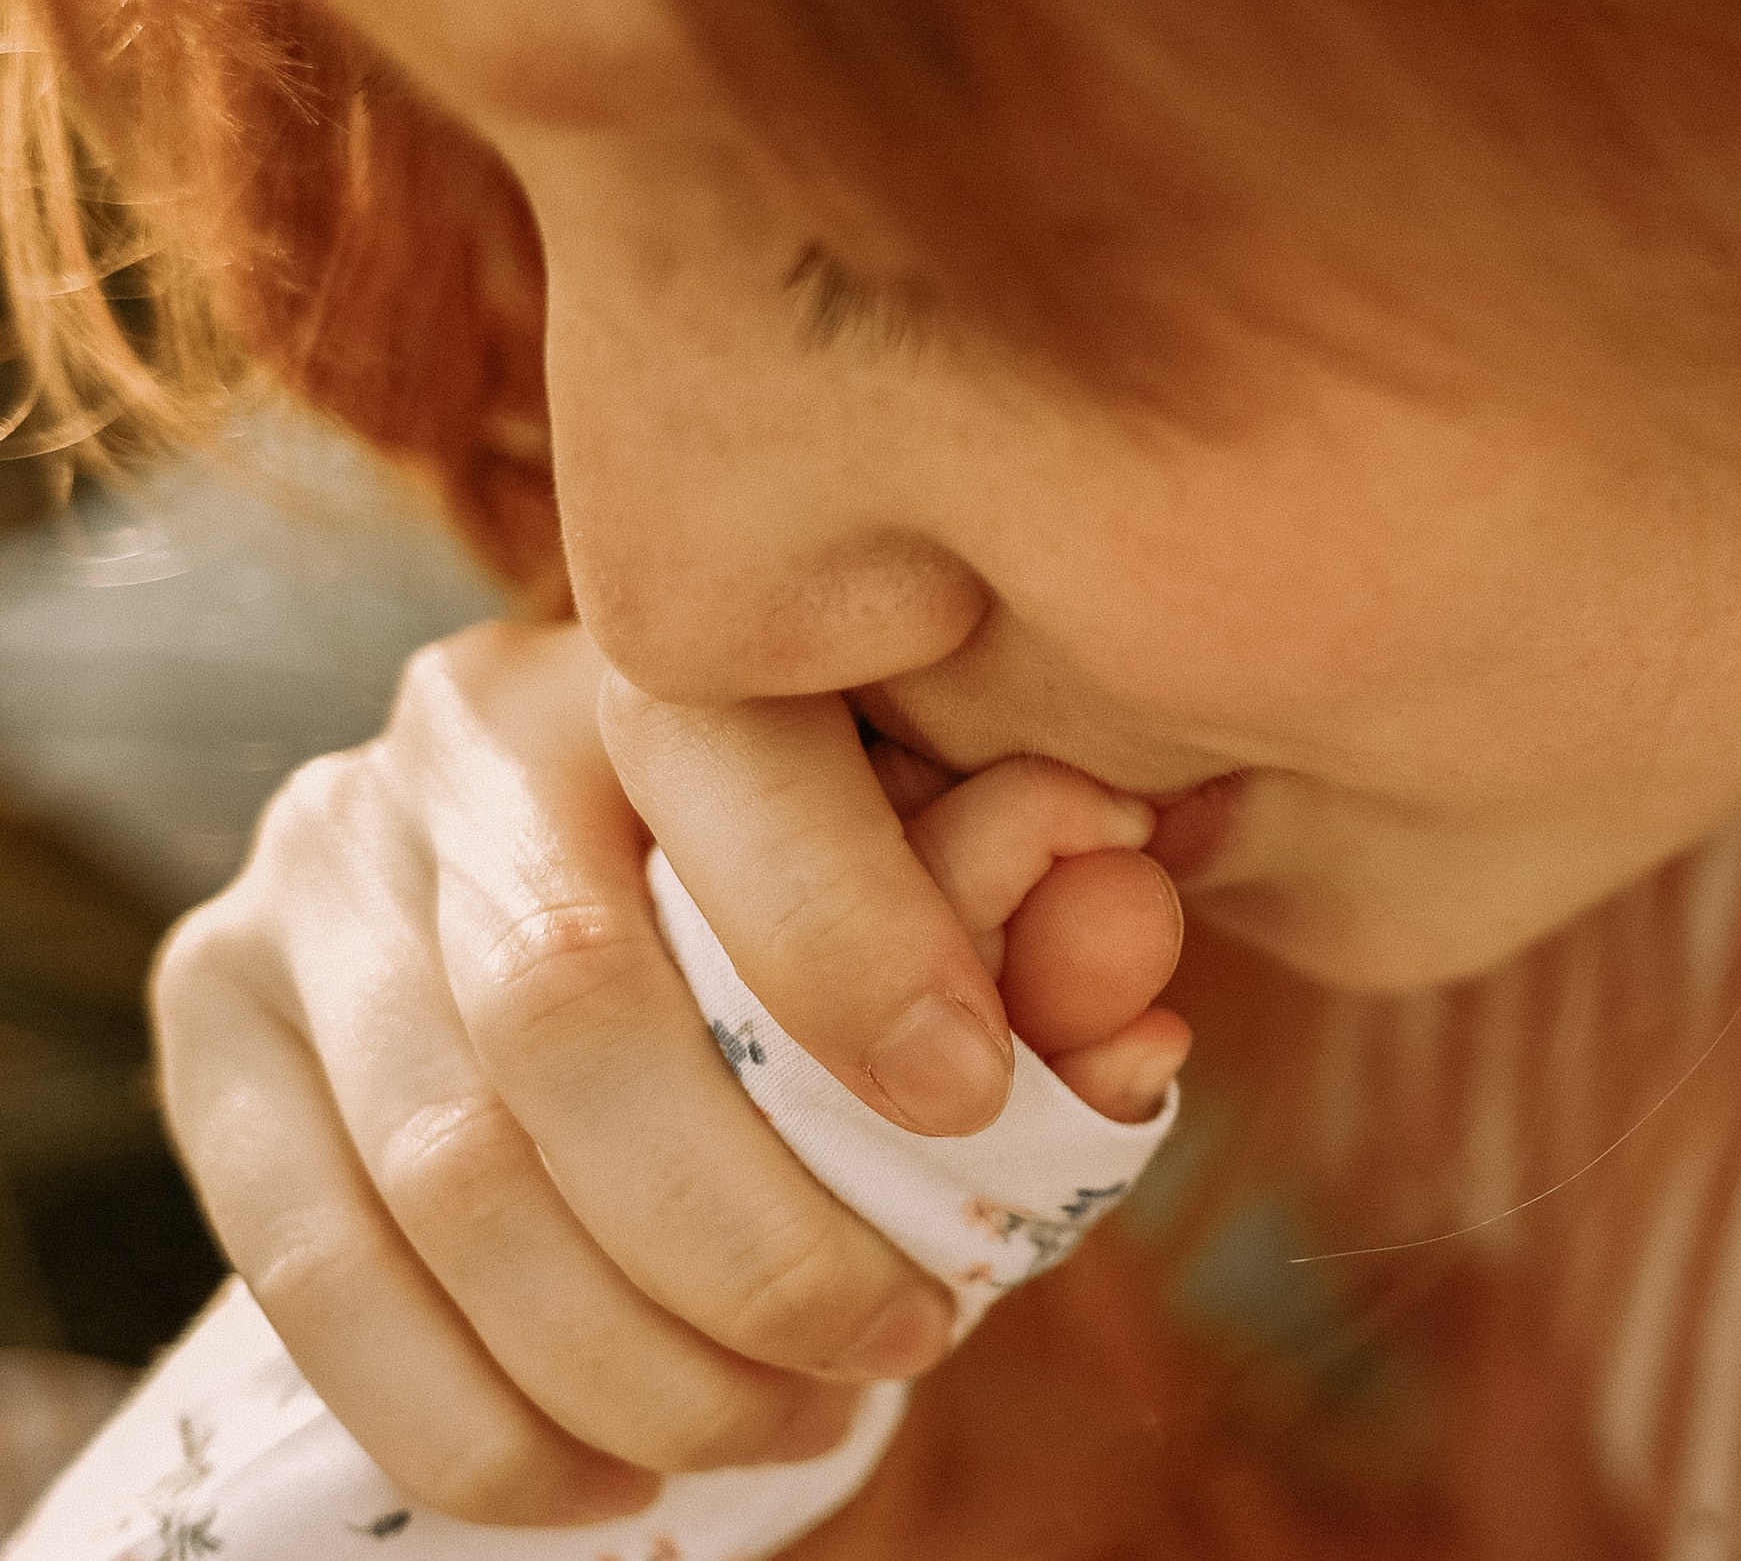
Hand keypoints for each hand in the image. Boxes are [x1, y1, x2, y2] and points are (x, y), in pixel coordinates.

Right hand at [152, 620, 1184, 1525]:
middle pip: (571, 1011)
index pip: (740, 779)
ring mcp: (312, 869)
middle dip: (752, 1233)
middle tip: (901, 1340)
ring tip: (786, 1426)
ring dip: (634, 1357)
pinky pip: (310, 1263)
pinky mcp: (212, 1004)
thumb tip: (1129, 1032)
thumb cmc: (823, 872)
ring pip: (446, 1167)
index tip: (976, 1110)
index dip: (861, 950)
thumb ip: (1043, 934)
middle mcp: (460, 734)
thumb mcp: (952, 868)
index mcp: (663, 660)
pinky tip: (601, 1482)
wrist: (582, 871)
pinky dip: (467, 1415)